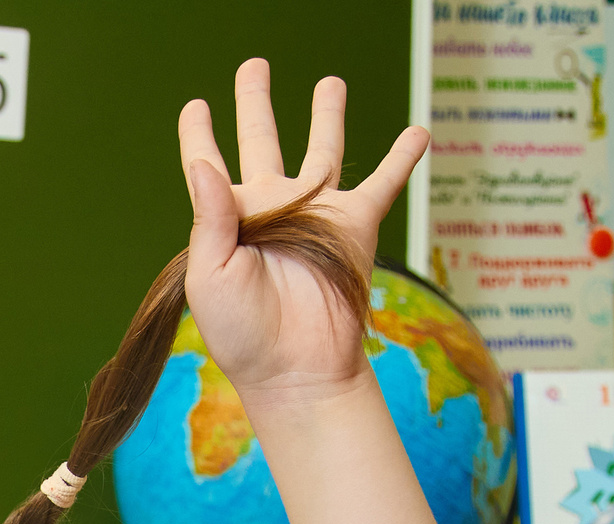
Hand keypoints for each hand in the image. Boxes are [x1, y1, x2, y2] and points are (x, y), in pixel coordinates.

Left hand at [177, 61, 428, 403]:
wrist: (296, 368)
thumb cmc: (243, 332)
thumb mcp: (210, 276)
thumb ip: (209, 218)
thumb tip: (203, 164)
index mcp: (228, 217)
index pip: (207, 164)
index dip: (198, 134)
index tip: (194, 106)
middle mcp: (272, 206)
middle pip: (262, 137)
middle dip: (256, 101)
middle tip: (253, 64)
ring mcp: (316, 212)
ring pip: (324, 148)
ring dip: (328, 115)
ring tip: (329, 82)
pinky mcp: (357, 224)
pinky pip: (384, 182)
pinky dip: (402, 157)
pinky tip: (418, 131)